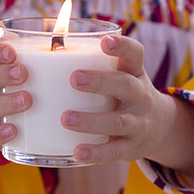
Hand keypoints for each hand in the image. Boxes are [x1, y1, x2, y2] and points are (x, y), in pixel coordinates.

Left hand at [63, 34, 193, 175]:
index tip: (104, 40)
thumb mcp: (120, 74)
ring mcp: (138, 123)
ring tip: (65, 119)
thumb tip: (33, 47)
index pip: (135, 54)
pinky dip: (96, 153)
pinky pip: (114, 152)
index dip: (122, 46)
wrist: (160, 128)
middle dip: (100, 81)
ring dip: (91, 121)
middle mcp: (140, 96)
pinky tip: (77, 152)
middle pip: (126, 85)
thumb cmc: (124, 94)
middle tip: (74, 78)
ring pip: (118, 122)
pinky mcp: (132, 148)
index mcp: (135, 73)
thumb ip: (91, 63)